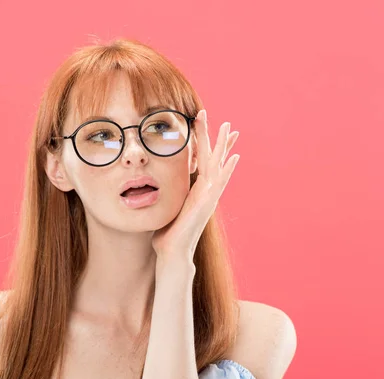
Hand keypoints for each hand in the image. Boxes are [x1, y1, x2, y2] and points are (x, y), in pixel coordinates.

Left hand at [151, 109, 240, 270]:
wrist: (172, 252)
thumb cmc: (166, 234)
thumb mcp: (164, 208)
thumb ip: (164, 197)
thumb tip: (148, 190)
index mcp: (195, 191)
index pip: (201, 162)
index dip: (203, 145)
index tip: (205, 129)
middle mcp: (205, 192)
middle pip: (211, 159)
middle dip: (214, 138)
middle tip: (223, 120)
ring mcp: (208, 197)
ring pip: (217, 165)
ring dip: (223, 147)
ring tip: (230, 128)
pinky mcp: (207, 204)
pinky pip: (219, 183)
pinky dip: (228, 170)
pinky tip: (235, 157)